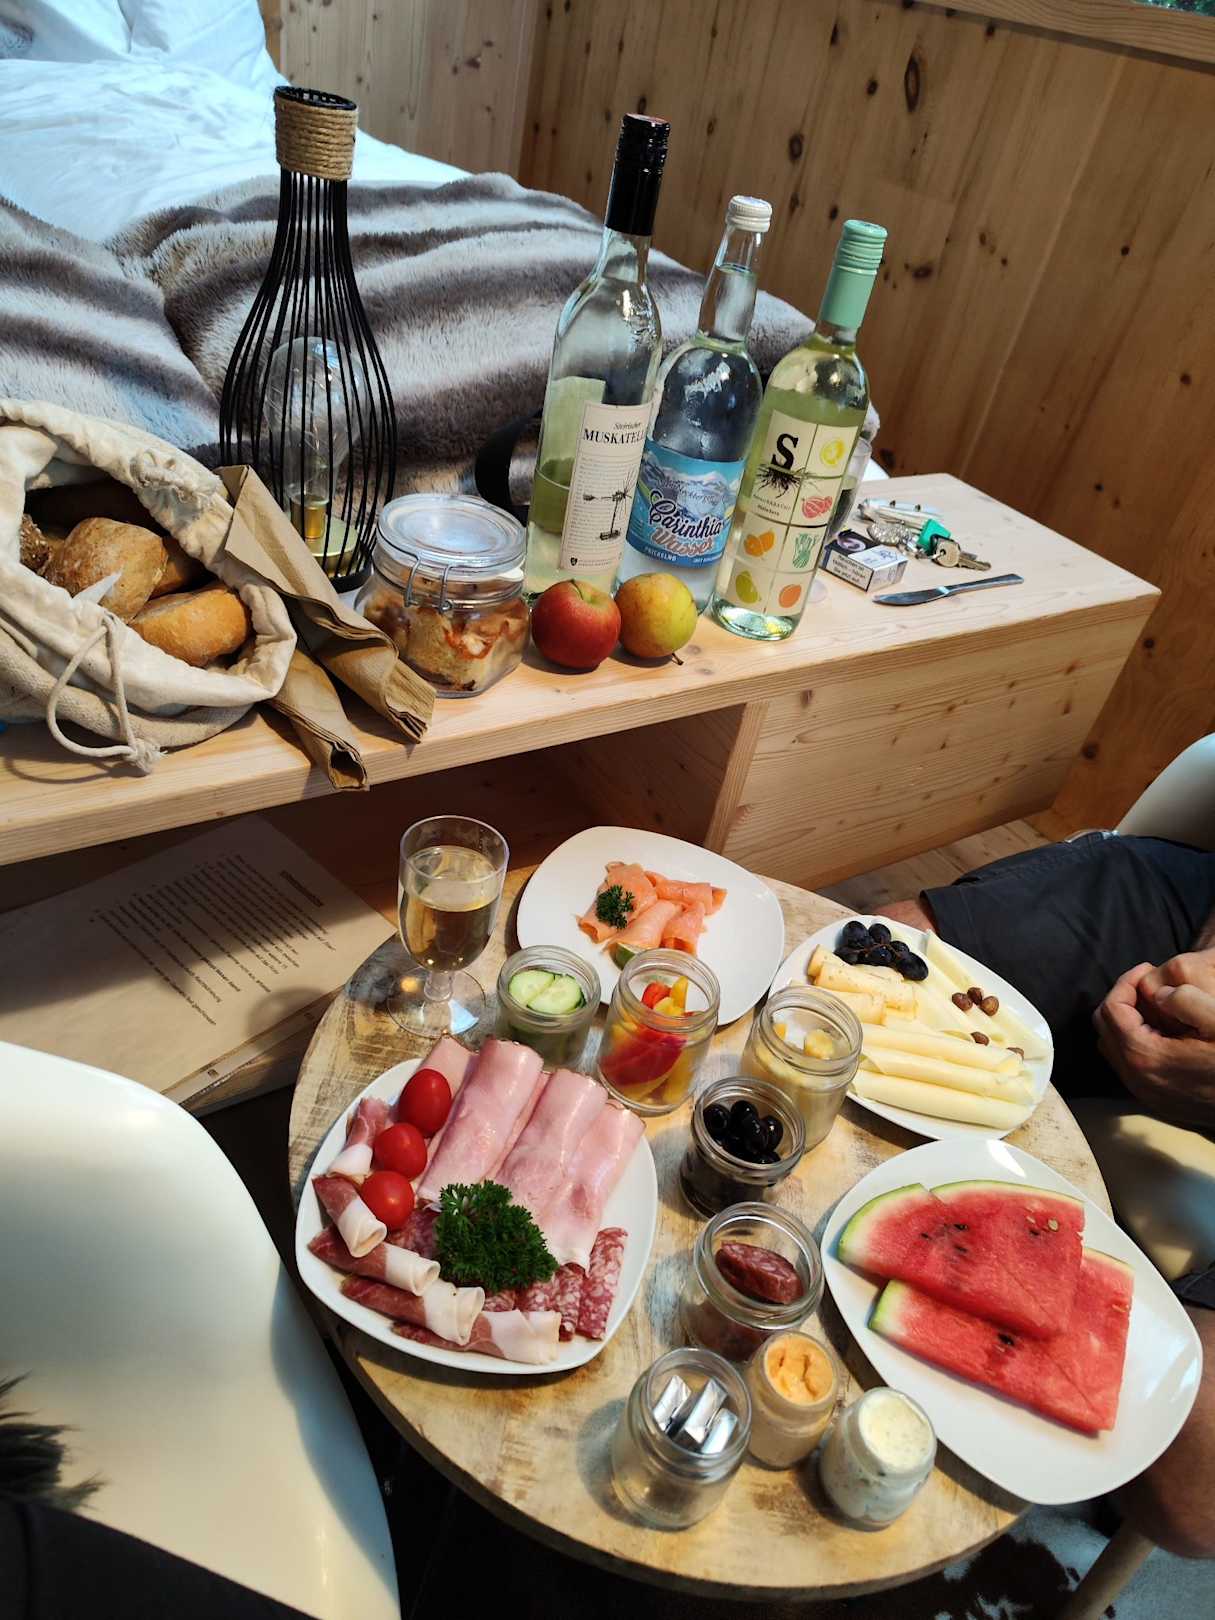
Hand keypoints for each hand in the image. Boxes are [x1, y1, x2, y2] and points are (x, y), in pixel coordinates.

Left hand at [1093, 962, 1214, 1127]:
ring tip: (1155, 1007)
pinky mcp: (1156, 1101)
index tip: (1147, 969)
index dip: (1126, 982)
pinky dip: (1134, 1042)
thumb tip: (1159, 994)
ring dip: (1125, 1022)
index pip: (1111, 1008)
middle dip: (1121, 999)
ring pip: (1112, 1048)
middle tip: (1148, 986)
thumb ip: (1186, 1000)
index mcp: (1145, 1055)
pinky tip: (1162, 1032)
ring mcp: (1144, 1093)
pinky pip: (1127, 1065)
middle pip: (1104, 1027)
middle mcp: (1136, 1078)